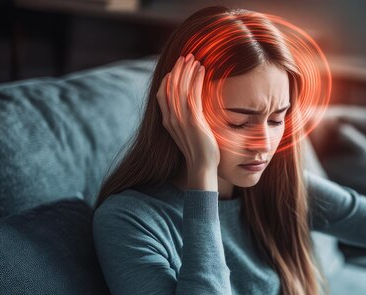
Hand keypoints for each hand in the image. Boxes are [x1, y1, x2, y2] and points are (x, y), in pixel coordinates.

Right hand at [156, 53, 220, 174]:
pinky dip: (197, 80)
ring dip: (188, 71)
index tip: (177, 67)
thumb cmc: (199, 151)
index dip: (168, 79)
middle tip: (187, 56)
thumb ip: (186, 119)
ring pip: (181, 88)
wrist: (202, 167)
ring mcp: (181, 120)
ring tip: (195, 59)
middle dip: (178, 70)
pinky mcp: (194, 121)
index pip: (162, 94)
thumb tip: (191, 109)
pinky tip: (202, 71)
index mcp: (168, 121)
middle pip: (171, 87)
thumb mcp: (189, 132)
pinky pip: (193, 95)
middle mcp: (171, 119)